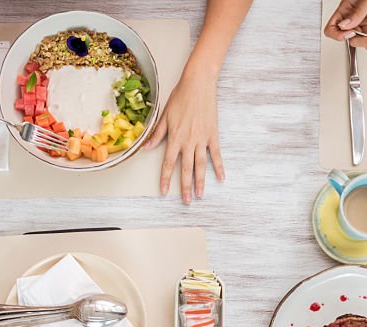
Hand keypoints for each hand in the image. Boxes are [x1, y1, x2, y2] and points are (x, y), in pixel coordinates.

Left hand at [147, 69, 224, 204]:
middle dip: (185, 187)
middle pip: (186, 169)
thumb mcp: (165, 115)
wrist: (198, 84)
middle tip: (186, 201)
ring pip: (200, 165)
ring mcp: (202, 140)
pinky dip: (219, 167)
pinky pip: (216, 155)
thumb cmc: (180, 97)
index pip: (168, 163)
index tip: (164, 191)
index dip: (166, 179)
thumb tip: (146, 148)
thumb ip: (157, 134)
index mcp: (175, 137)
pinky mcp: (213, 135)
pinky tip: (221, 178)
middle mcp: (188, 141)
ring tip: (200, 195)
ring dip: (200, 182)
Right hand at [324, 0, 366, 48]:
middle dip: (365, 40)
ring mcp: (363, 26)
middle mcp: (353, 20)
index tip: (351, 33)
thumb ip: (356, 13)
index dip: (338, 35)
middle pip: (351, 40)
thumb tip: (344, 25)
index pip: (332, 28)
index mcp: (345, 11)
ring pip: (364, 42)